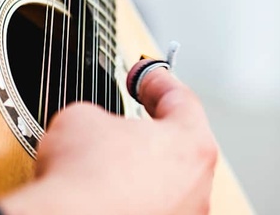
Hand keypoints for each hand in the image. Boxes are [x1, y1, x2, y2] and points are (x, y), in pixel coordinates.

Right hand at [0, 64, 217, 214]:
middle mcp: (197, 186)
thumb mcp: (83, 116)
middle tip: (124, 118)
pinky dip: (132, 199)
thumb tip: (96, 128)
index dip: (157, 82)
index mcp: (192, 144)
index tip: (144, 77)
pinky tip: (104, 195)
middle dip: (150, 129)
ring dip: (141, 170)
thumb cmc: (82, 178)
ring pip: (166, 182)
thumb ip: (103, 114)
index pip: (182, 100)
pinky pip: (150, 207)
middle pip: (180, 145)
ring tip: (105, 164)